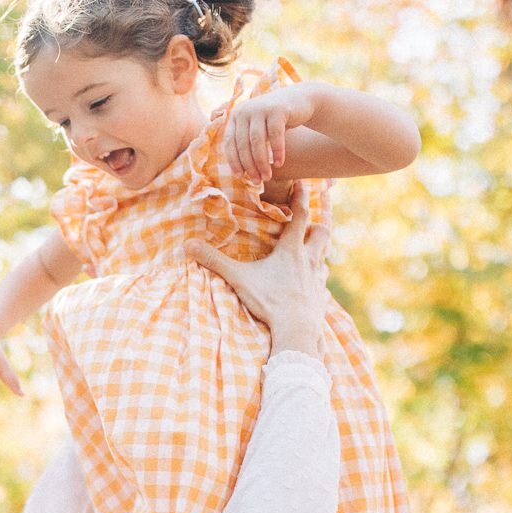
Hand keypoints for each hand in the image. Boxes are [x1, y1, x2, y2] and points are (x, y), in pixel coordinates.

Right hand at [185, 188, 329, 357]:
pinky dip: (318, 274)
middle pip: (322, 233)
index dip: (302, 197)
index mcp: (291, 250)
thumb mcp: (238, 278)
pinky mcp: (320, 296)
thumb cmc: (269, 300)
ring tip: (312, 249)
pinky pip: (322, 279)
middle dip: (319, 222)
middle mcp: (309, 260)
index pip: (300, 216)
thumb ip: (214, 261)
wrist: (296, 329)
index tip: (305, 183)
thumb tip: (187, 245)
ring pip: (324, 256)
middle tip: (314, 218)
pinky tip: (312, 280)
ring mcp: (317, 278)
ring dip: (319, 249)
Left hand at [224, 84, 317, 182]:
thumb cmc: (275, 121)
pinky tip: (279, 164)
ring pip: (257, 141)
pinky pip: (275, 135)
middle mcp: (245, 110)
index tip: (241, 177)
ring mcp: (260, 108)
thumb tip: (239, 174)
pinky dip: (276, 152)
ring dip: (261, 162)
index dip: (234, 161)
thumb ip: (246, 144)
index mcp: (236, 116)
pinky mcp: (277, 109)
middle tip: (257, 181)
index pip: (230, 142)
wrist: (300, 100)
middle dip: (250, 166)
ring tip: (267, 177)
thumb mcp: (258, 129)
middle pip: (243, 144)